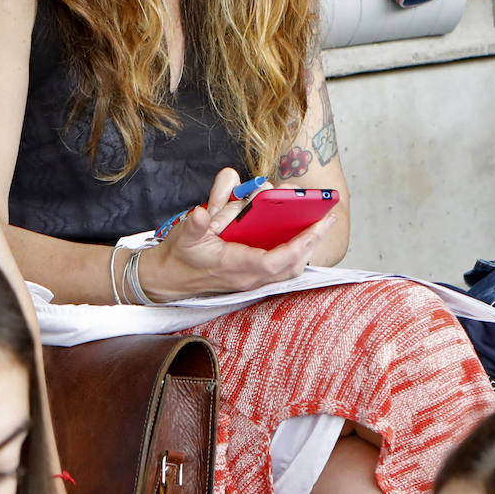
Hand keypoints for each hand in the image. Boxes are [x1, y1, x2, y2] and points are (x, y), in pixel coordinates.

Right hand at [139, 168, 338, 300]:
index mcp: (234, 267)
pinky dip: (296, 253)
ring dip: (307, 249)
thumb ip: (194, 224)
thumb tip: (202, 213)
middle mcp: (247, 278)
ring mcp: (251, 281)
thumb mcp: (183, 235)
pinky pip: (282, 270)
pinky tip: (302, 236)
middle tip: (327, 217)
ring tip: (320, 223)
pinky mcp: (251, 278)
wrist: (168, 279)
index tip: (317, 225)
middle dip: (312, 243)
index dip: (299, 244)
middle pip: (291, 266)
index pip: (275, 261)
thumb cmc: (179, 256)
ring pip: (289, 270)